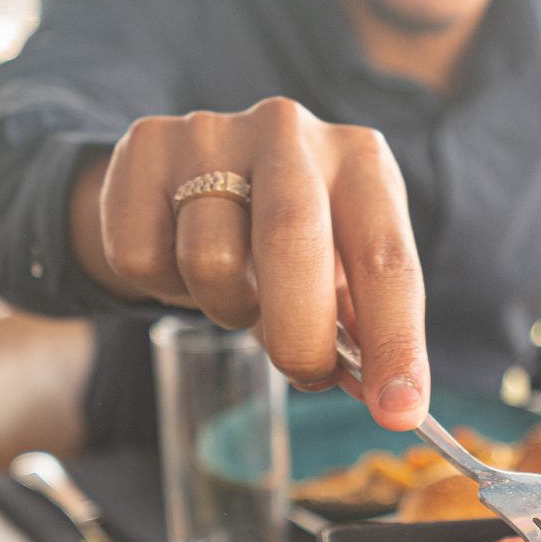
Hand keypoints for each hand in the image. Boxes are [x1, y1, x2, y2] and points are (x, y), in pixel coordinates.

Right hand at [69, 100, 427, 426]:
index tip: (397, 410)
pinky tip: (180, 262)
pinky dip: (162, 286)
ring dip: (226, 306)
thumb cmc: (287, 239)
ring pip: (210, 260)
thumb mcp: (339, 268)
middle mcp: (289, 132)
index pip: (386, 257)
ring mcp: (211, 132)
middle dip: (300, 335)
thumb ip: (361, 326)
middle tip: (306, 374)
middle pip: (292, 242)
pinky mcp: (145, 148)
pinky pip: (143, 256)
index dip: (395, 340)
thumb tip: (388, 398)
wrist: (193, 173)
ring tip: (236, 292)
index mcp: (359, 160)